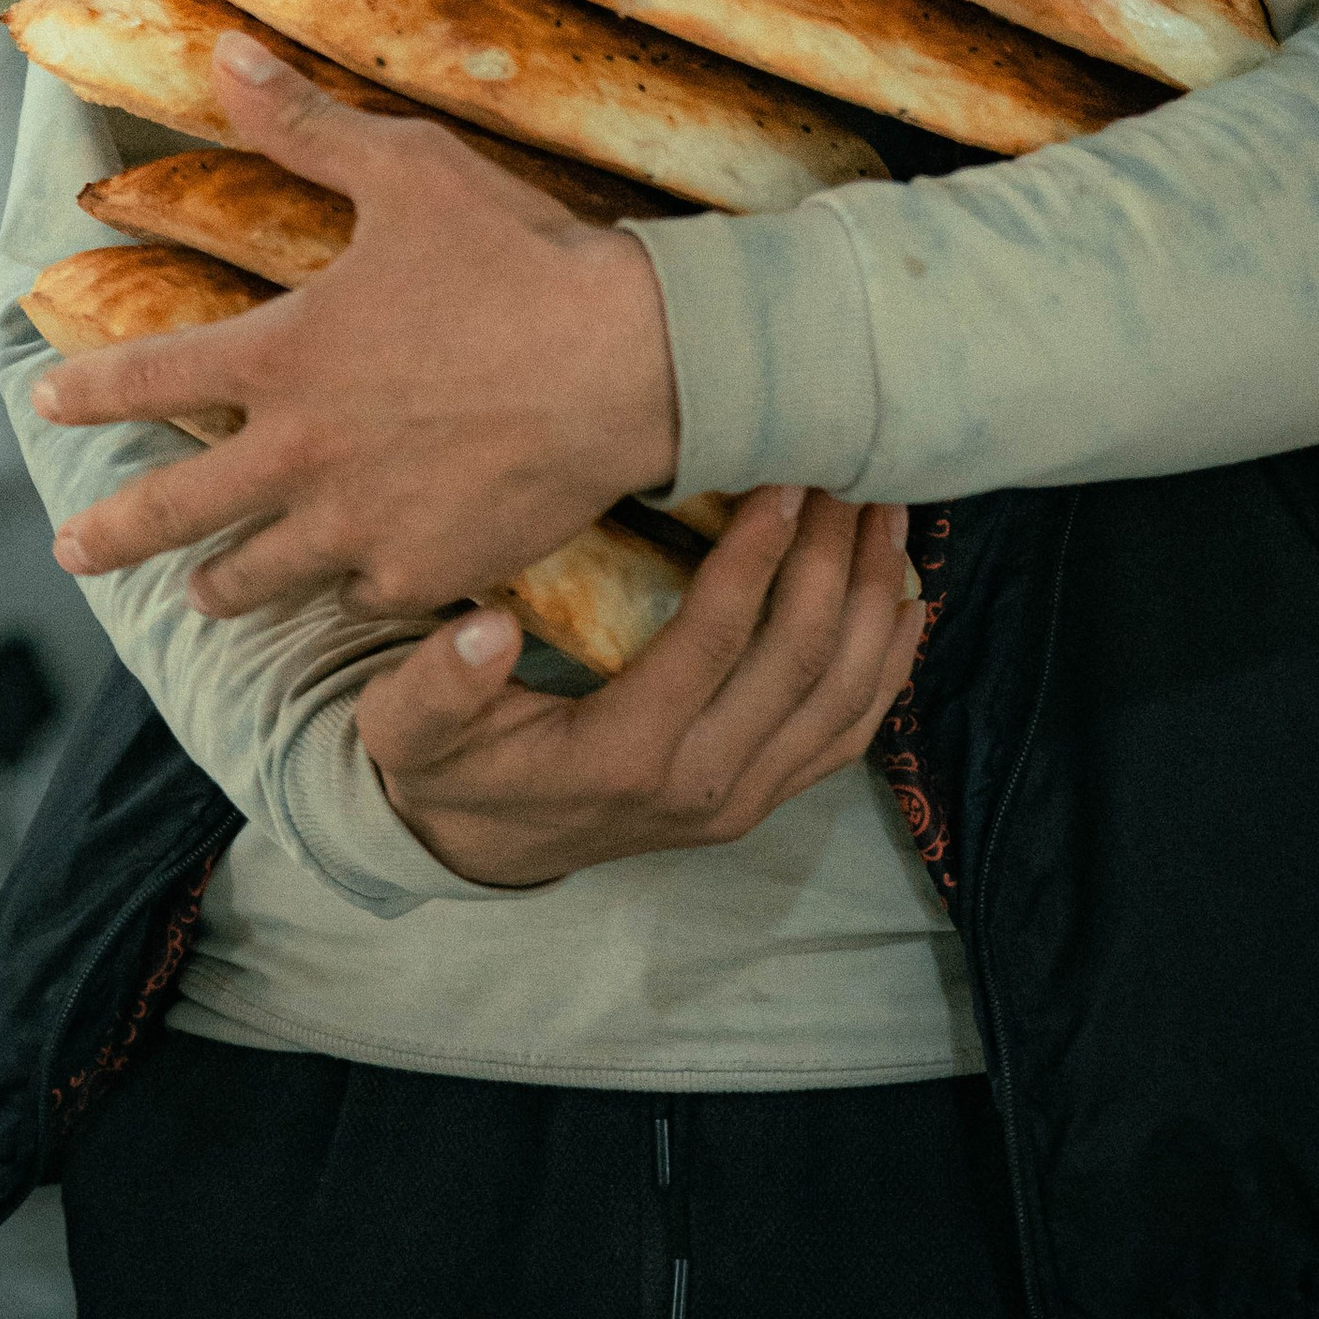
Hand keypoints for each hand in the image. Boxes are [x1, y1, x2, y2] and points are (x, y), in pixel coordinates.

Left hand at [35, 34, 681, 614]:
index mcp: (283, 358)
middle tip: (70, 550)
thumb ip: (303, 125)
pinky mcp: (427, 573)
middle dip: (114, 533)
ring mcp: (362, 527)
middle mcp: (302, 455)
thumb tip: (223, 54)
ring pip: (261, 575)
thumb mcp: (407, 169)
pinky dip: (346, 591)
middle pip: (176, 512)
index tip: (46, 399)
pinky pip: (362, 598)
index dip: (90, 390)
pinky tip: (343, 589)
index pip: (151, 377)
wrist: (628, 363)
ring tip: (203, 591)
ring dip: (222, 582)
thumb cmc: (516, 256)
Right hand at [359, 487, 921, 886]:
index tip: (786, 478)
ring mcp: (739, 800)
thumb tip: (485, 632)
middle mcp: (701, 787)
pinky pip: (845, 736)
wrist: (478, 847)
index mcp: (624, 757)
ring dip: (875, 602)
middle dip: (835, 560)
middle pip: (799, 662)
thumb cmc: (447, 763)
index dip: (758, 557)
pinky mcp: (758, 799)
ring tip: (890, 515)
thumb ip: (436, 684)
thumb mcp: (408, 727)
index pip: (716, 643)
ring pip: (840, 699)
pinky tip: (910, 601)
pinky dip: (888, 669)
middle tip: (852, 471)